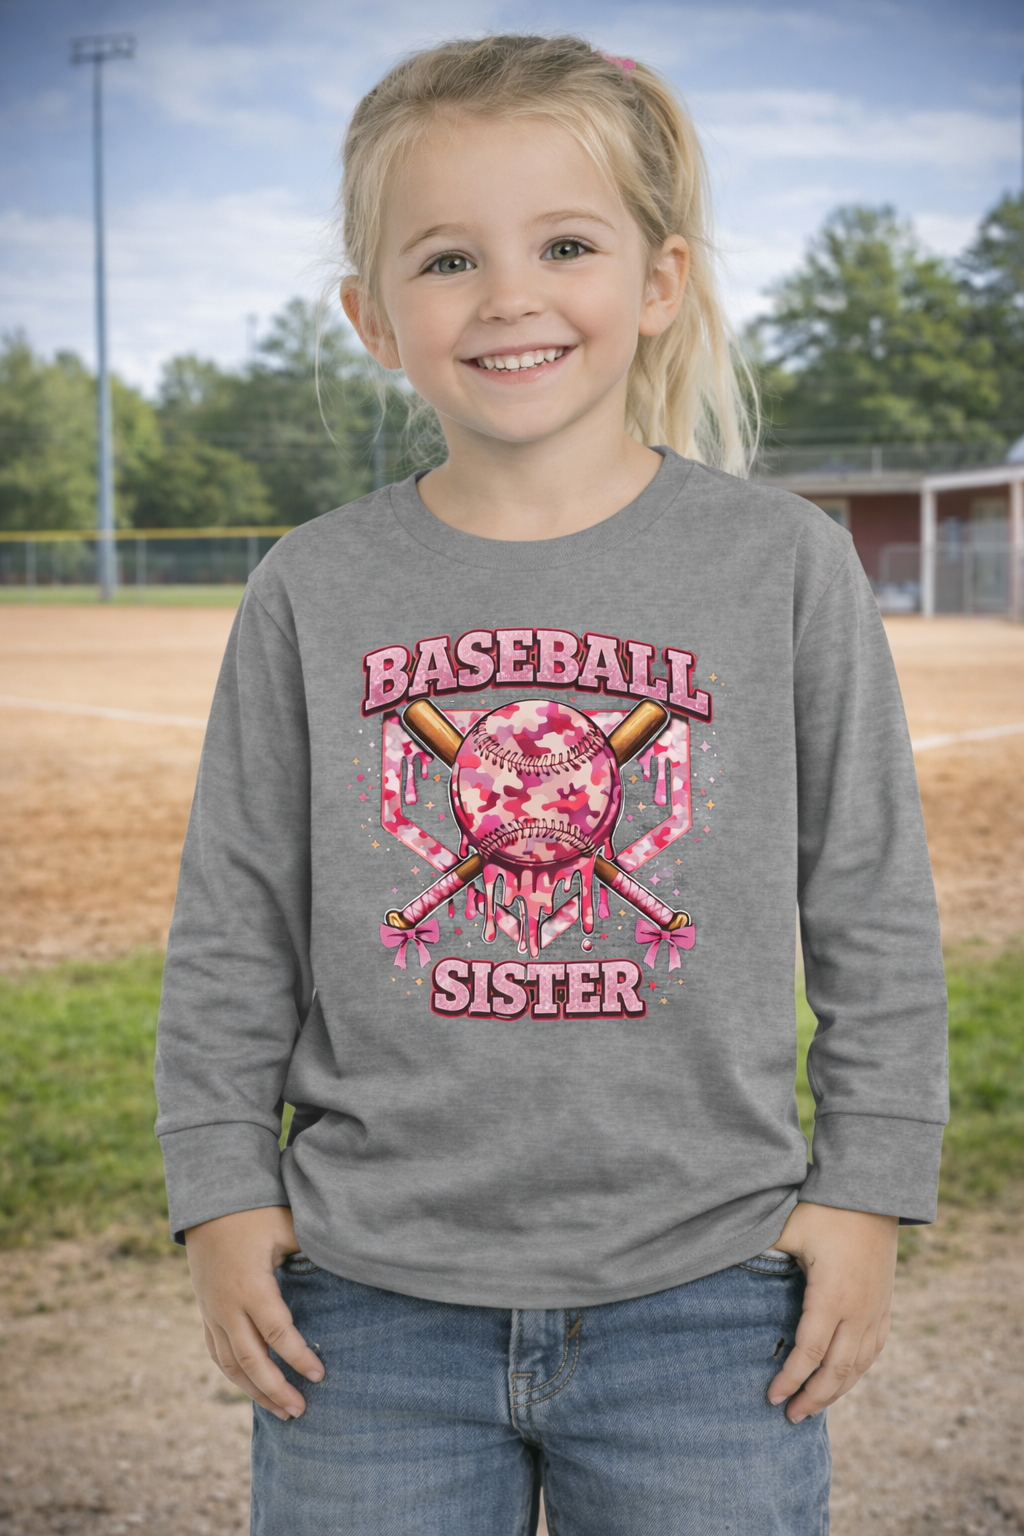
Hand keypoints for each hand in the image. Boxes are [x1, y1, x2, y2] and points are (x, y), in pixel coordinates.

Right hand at [185, 1206, 323, 1419]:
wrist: (208, 1205)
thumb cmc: (255, 1213)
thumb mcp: (286, 1226)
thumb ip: (312, 1250)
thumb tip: (350, 1260)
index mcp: (251, 1286)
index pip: (277, 1333)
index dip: (299, 1357)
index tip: (320, 1376)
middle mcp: (227, 1306)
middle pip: (251, 1360)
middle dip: (276, 1389)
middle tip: (301, 1411)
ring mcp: (212, 1312)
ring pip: (231, 1364)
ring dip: (255, 1391)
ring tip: (281, 1412)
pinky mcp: (205, 1312)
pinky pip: (217, 1353)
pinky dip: (234, 1375)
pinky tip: (252, 1388)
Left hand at [768, 1201, 897, 1422]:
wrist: (873, 1193)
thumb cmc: (825, 1209)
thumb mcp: (788, 1227)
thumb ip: (760, 1250)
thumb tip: (719, 1257)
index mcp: (831, 1296)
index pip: (808, 1353)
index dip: (790, 1379)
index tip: (771, 1397)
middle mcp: (859, 1310)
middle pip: (836, 1370)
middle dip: (813, 1398)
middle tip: (790, 1417)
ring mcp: (876, 1310)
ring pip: (859, 1365)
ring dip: (837, 1391)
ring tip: (814, 1406)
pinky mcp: (886, 1304)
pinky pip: (874, 1350)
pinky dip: (858, 1371)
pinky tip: (844, 1379)